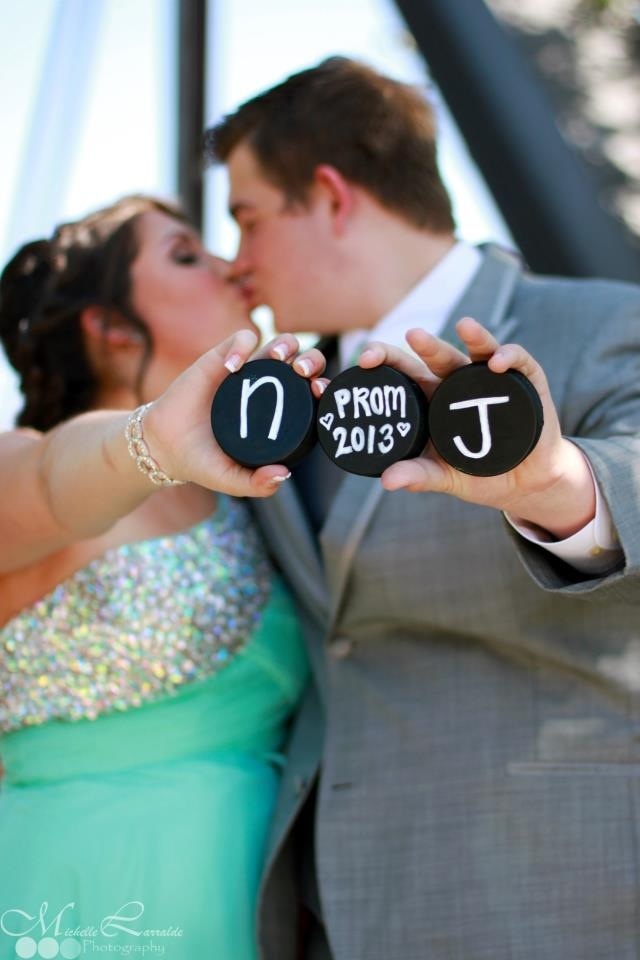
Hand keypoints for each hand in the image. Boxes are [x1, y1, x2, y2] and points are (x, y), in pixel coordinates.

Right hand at [143, 329, 326, 496]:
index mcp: (280, 415)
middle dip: (313, 361)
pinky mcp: (221, 358)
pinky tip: (233, 367)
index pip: (312, 396)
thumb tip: (284, 475)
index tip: (320, 393)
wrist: (164, 445)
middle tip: (304, 374)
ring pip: (279, 344)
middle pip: (304, 363)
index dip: (323, 389)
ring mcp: (247, 372)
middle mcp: (268, 390)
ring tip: (277, 359)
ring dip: (286, 345)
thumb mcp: (231, 480)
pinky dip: (243, 346)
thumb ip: (256, 484)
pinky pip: (241, 339)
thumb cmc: (203, 462)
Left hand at [360, 317, 594, 536]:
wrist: (524, 485)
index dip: (386, 361)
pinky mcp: (525, 383)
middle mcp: (459, 383)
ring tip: (464, 325)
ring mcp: (491, 380)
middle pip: (439, 356)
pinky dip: (509, 356)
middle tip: (412, 335)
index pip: (406, 372)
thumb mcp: (445, 477)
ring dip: (475, 336)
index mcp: (433, 399)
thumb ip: (418, 475)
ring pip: (480, 350)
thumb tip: (387, 482)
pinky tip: (497, 363)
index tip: (365, 360)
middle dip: (426, 344)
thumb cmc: (479, 475)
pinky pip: (518, 362)